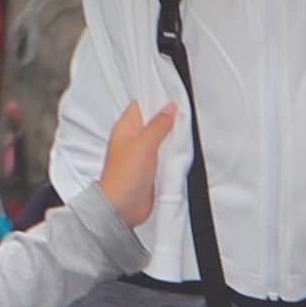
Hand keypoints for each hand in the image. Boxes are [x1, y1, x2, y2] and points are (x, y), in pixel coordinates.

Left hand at [95, 97, 178, 226]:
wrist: (122, 208)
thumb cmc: (122, 178)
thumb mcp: (144, 144)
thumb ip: (158, 125)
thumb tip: (169, 108)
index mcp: (126, 127)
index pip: (142, 105)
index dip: (157, 100)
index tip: (174, 98)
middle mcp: (133, 139)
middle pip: (154, 122)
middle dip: (169, 120)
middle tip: (183, 117)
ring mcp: (142, 155)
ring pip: (161, 139)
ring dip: (172, 139)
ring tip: (183, 135)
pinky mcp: (150, 169)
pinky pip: (165, 156)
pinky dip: (173, 155)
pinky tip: (180, 153)